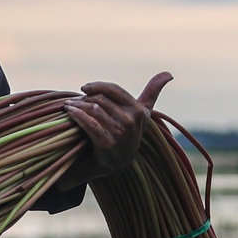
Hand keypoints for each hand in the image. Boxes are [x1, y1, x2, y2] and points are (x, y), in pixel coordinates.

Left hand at [58, 72, 172, 187]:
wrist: (117, 163)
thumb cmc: (128, 133)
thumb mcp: (143, 113)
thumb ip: (153, 92)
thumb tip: (169, 74)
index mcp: (139, 110)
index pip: (114, 90)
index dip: (97, 86)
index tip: (84, 88)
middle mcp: (132, 120)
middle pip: (100, 99)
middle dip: (84, 98)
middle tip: (73, 101)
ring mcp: (120, 132)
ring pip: (93, 109)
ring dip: (77, 106)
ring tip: (68, 106)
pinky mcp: (108, 143)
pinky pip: (89, 122)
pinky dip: (76, 115)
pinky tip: (69, 112)